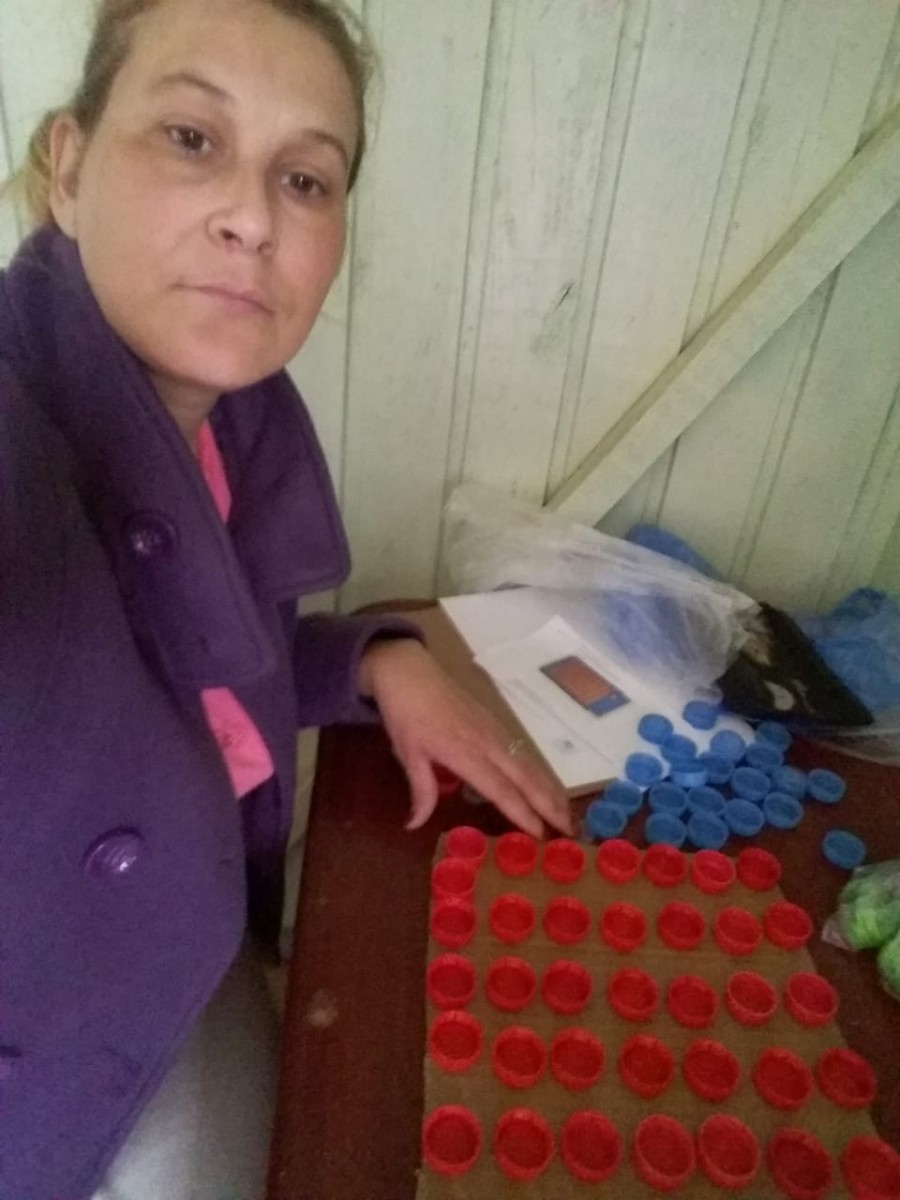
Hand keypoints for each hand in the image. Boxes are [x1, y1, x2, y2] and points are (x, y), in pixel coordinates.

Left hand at [358, 639, 571, 837]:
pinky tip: (545, 786)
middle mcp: (488, 743)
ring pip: (530, 764)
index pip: (502, 790)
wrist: (409, 671)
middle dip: (550, 805)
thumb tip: (414, 825)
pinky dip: (539, 773)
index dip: (523, 813)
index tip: (542, 835)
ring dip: (550, 790)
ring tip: (568, 815)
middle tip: (571, 831)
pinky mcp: (495, 722)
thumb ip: (421, 791)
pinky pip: (523, 752)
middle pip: (526, 778)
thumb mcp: (408, 754)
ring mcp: (495, 731)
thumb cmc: (405, 714)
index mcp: (466, 753)